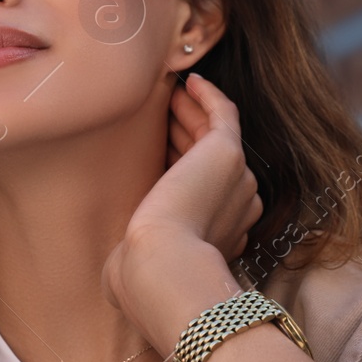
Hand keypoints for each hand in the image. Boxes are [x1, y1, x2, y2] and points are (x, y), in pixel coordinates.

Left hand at [101, 72, 260, 341]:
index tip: (157, 152)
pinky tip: (190, 82)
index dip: (181, 167)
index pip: (205, 190)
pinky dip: (209, 96)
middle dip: (186, 135)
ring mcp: (239, 177)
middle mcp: (242, 204)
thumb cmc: (143, 280)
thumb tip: (120, 267)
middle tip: (162, 111)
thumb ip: (141, 262)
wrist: (159, 268)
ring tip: (172, 92)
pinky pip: (224, 114)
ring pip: (215, 135)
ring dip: (193, 112)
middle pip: (211, 159)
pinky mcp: (227, 152)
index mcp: (225, 234)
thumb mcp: (143, 268)